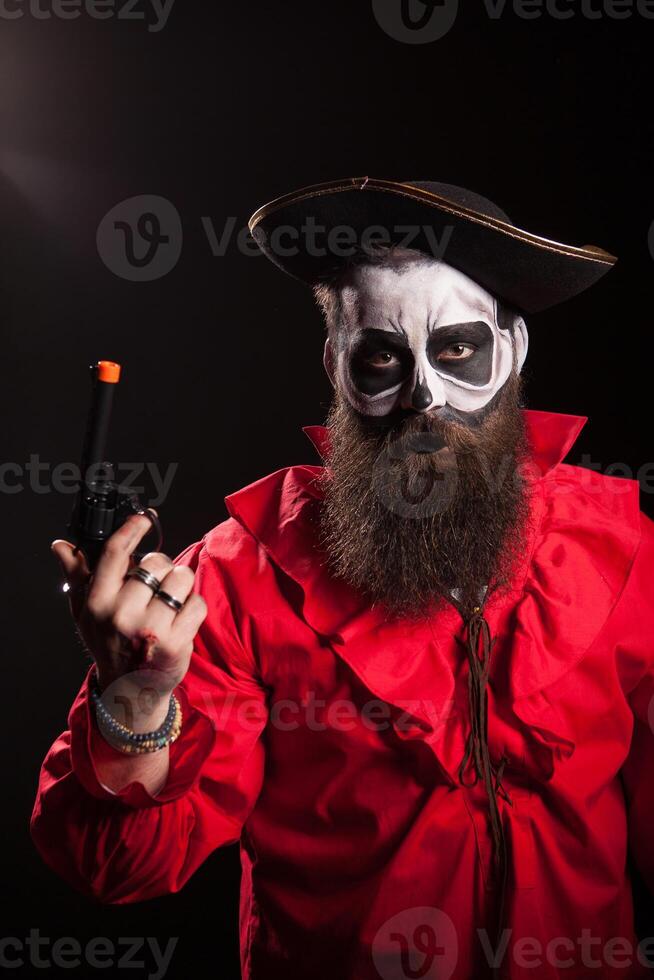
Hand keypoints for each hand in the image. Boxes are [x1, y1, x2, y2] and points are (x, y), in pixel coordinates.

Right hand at [52, 515, 206, 717]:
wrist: (130, 690)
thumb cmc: (109, 644)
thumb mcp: (86, 612)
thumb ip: (77, 576)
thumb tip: (61, 546)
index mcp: (97, 602)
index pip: (115, 553)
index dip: (131, 529)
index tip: (143, 519)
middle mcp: (121, 614)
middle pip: (156, 562)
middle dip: (163, 566)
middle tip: (157, 584)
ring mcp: (149, 629)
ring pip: (181, 578)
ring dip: (181, 585)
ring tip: (170, 602)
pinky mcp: (175, 643)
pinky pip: (197, 603)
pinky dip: (194, 607)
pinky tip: (181, 619)